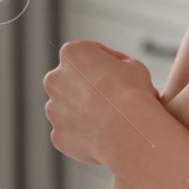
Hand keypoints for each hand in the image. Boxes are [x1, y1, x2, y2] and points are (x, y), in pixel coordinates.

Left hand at [43, 40, 159, 165]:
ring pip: (70, 109)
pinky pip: (72, 133)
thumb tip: (120, 76)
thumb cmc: (131, 94)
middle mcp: (55, 79)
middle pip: (74, 81)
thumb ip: (120, 67)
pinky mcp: (58, 135)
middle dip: (92, 88)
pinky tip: (104, 134)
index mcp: (72, 54)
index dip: (111, 63)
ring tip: (112, 119)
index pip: (92, 54)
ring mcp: (54, 109)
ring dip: (86, 111)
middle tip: (115, 97)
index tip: (124, 73)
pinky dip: (85, 134)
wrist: (126, 128)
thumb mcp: (135, 66)